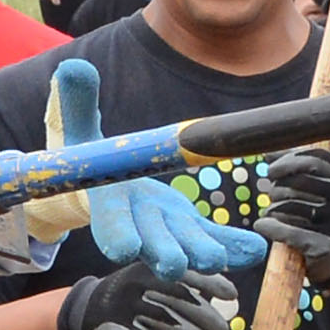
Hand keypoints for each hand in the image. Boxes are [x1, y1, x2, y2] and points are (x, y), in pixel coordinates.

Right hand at [42, 62, 267, 276]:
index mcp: (110, 208)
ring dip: (204, 253)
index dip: (117, 236)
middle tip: (174, 263)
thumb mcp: (80, 135)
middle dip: (165, 254)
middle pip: (154, 246)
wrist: (112, 190)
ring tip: (218, 257)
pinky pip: (217, 241)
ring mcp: (171, 235)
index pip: (110, 225)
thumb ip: (78, 106)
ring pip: (188, 248)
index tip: (124, 248)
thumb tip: (74, 67)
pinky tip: (255, 248)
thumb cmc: (94, 161)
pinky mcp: (195, 234)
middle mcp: (142, 229)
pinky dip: (236, 246)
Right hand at [57, 262, 238, 329]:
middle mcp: (138, 284)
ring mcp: (126, 308)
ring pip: (166, 323)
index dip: (210, 282)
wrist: (85, 308)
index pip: (184, 272)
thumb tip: (225, 281)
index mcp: (150, 268)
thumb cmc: (131, 293)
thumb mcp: (151, 275)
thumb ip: (184, 278)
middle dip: (206, 316)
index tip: (232, 294)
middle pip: (179, 300)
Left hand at [253, 146, 329, 286]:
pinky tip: (263, 225)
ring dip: (272, 208)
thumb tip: (268, 153)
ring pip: (290, 206)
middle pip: (299, 181)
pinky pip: (287, 231)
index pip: (316, 158)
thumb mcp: (321, 188)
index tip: (272, 169)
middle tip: (272, 194)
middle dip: (277, 186)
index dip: (288, 160)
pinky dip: (269, 226)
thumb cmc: (322, 214)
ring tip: (272, 213)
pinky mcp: (327, 247)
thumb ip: (300, 167)